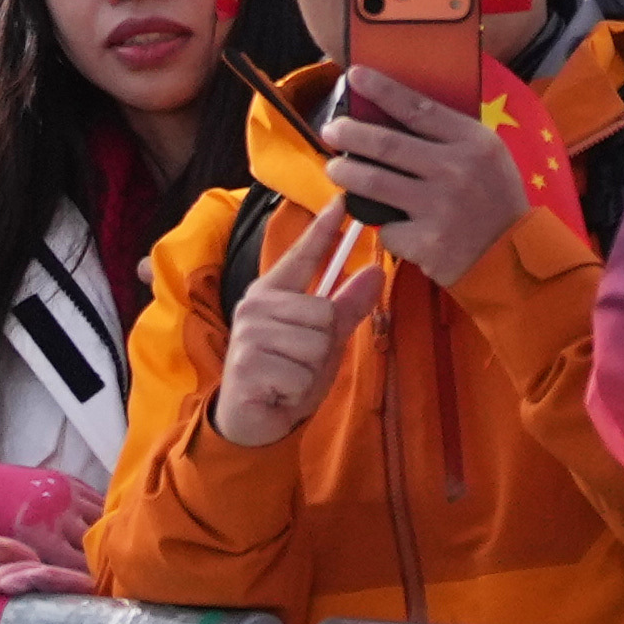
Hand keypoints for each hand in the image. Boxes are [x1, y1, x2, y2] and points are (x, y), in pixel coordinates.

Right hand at [210, 210, 373, 445]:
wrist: (253, 420)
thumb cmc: (288, 373)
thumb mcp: (324, 341)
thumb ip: (347, 308)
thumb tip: (375, 271)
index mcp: (273, 292)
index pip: (301, 255)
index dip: (322, 230)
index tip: (340, 203)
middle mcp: (256, 304)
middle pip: (322, 311)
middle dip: (324, 345)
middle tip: (302, 362)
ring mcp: (249, 333)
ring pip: (315, 343)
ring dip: (312, 371)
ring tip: (291, 378)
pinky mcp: (248, 363)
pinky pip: (301, 373)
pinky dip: (299, 391)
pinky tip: (280, 392)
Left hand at [315, 68, 521, 290]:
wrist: (515, 258)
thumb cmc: (494, 199)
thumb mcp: (486, 156)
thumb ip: (447, 135)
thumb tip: (389, 111)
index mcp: (473, 142)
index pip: (419, 108)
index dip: (382, 90)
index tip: (355, 75)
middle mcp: (456, 171)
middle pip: (386, 144)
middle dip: (349, 133)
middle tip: (330, 130)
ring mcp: (440, 208)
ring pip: (373, 182)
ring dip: (345, 172)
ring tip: (335, 168)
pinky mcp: (426, 242)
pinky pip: (386, 226)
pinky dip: (379, 222)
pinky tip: (383, 220)